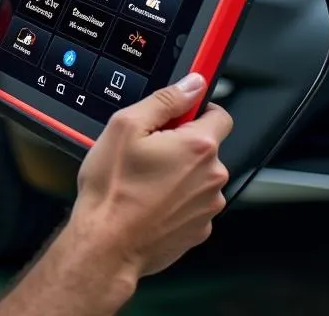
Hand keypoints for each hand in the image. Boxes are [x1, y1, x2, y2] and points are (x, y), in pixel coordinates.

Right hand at [67, 74, 232, 277]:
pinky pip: (192, 203)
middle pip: (206, 147)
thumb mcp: (126, 126)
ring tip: (144, 179)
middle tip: (148, 150)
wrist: (107, 245)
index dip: (197, 110)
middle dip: (181, 143)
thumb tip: (192, 84)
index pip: (220, 115)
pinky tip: (149, 201)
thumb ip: (165, 100)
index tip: (178, 114)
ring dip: (179, 173)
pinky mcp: (198, 230)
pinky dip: (176, 199)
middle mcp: (211, 178)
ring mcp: (207, 207)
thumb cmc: (113, 188)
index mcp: (198, 147)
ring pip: (198, 176)